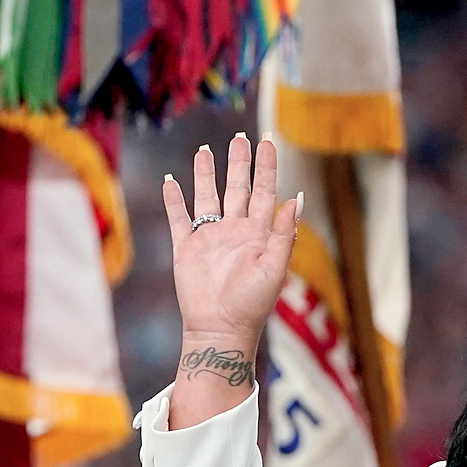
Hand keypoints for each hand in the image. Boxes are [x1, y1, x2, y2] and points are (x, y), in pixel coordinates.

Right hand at [162, 134, 299, 348]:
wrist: (220, 328)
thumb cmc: (252, 303)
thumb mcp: (274, 267)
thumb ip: (284, 233)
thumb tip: (296, 198)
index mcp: (260, 233)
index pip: (266, 191)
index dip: (267, 166)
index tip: (269, 141)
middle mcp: (236, 230)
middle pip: (238, 187)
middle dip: (240, 163)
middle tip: (242, 137)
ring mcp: (210, 237)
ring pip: (208, 196)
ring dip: (207, 174)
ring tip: (206, 149)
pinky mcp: (186, 247)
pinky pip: (179, 217)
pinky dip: (173, 199)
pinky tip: (170, 181)